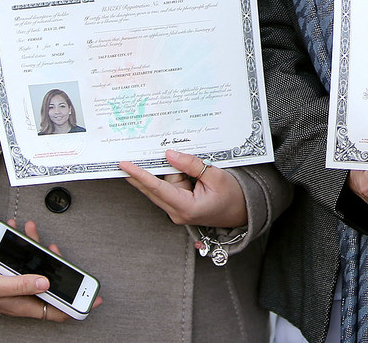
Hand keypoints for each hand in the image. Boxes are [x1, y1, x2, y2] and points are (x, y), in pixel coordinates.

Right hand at [0, 221, 101, 318]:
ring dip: (38, 246)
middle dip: (58, 263)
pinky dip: (25, 243)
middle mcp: (28, 293)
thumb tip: (46, 282)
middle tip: (55, 249)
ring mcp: (22, 281)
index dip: (78, 305)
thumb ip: (23, 285)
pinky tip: (19, 230)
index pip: (59, 310)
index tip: (95, 297)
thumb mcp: (0, 287)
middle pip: (54, 281)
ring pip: (40, 264)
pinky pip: (27, 256)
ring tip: (31, 230)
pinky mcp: (15, 270)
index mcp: (27, 304)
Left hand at [121, 150, 248, 227]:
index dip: (139, 175)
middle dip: (145, 171)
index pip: (157, 188)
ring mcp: (176, 211)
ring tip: (183, 164)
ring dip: (170, 172)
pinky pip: (168, 188)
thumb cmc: (233, 196)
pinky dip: (170, 176)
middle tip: (125, 158)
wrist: (243, 212)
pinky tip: (177, 167)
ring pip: (162, 186)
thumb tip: (169, 155)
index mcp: (186, 208)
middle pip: (155, 187)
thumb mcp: (216, 176)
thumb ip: (191, 165)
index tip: (124, 165)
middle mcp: (177, 212)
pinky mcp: (179, 206)